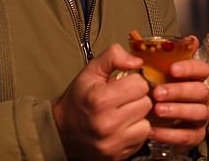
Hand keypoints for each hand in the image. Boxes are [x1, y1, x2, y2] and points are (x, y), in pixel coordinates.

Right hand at [52, 43, 151, 159]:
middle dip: (136, 98)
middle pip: (146, 102)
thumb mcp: (91, 72)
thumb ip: (113, 57)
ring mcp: (114, 142)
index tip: (121, 85)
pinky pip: (142, 136)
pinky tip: (123, 126)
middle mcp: (108, 124)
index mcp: (101, 100)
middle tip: (121, 99)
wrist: (61, 131)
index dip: (132, 82)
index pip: (140, 84)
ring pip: (147, 121)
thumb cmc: (78, 101)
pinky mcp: (118, 154)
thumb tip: (137, 61)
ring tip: (122, 113)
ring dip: (138, 115)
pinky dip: (136, 130)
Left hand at [149, 36, 208, 152]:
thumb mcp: (141, 71)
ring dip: (179, 111)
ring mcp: (198, 116)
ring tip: (157, 111)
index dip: (190, 68)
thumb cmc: (144, 93)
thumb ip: (152, 54)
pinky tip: (153, 130)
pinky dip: (172, 134)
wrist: (134, 123)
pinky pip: (189, 136)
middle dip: (180, 91)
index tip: (172, 69)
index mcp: (190, 78)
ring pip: (199, 112)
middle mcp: (198, 96)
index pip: (201, 69)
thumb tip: (178, 44)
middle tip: (157, 93)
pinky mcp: (193, 135)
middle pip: (201, 90)